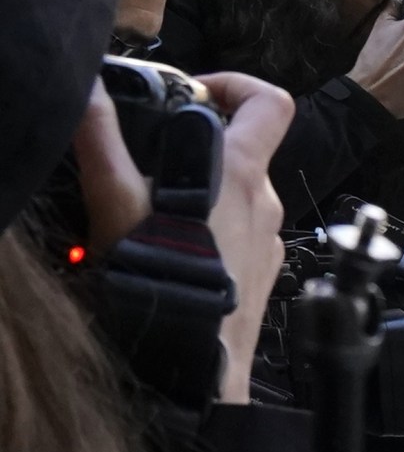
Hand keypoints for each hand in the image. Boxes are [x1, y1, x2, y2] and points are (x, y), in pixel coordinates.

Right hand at [72, 72, 294, 401]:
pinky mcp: (263, 273)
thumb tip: (86, 90)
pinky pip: (239, 236)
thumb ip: (100, 140)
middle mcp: (266, 204)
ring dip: (199, 190)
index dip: (235, 84)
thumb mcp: (116, 203)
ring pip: (239, 196)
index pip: (269, 103)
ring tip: (150, 207)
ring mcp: (269, 241)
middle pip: (244, 150)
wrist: (196, 367)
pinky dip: (209, 229)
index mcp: (242, 175)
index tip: (194, 92)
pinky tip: (171, 246)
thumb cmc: (163, 286)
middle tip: (151, 152)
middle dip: (198, 144)